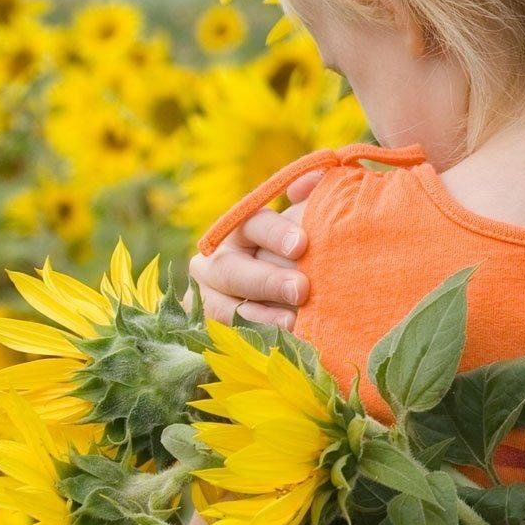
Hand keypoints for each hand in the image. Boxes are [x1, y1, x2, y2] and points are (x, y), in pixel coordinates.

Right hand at [185, 170, 322, 328]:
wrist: (289, 298)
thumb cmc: (305, 251)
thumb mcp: (310, 222)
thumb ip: (312, 198)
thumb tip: (313, 180)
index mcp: (243, 228)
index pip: (253, 224)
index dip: (276, 233)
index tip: (303, 245)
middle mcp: (219, 261)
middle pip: (233, 269)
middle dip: (267, 280)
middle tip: (302, 289)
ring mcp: (211, 298)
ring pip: (225, 307)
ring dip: (259, 316)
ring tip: (293, 322)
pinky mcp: (214, 330)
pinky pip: (228, 337)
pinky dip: (253, 340)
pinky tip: (282, 344)